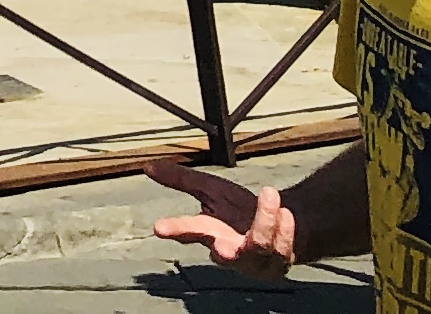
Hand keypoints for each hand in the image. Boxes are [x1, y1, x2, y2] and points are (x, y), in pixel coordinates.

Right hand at [151, 160, 297, 276]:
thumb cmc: (240, 210)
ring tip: (269, 193)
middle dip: (221, 252)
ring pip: (258, 246)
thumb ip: (181, 180)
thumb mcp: (210, 190)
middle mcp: (230, 252)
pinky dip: (284, 229)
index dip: (174, 230)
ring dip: (264, 222)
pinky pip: (282, 247)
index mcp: (208, 233)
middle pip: (223, 254)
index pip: (188, 231)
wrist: (281, 223)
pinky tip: (285, 212)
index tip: (159, 228)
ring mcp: (255, 261)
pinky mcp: (279, 264)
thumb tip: (145, 166)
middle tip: (218, 246)